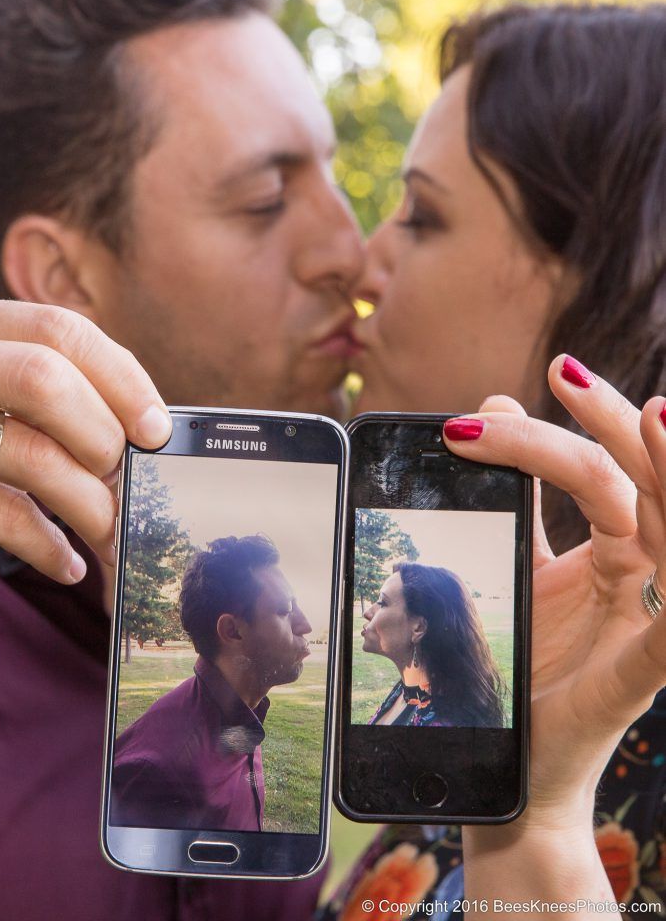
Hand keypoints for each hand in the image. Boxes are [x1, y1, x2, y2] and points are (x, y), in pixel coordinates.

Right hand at [0, 299, 170, 592]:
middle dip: (103, 438)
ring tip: (107, 530)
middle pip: (47, 381)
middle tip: (122, 480)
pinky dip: (45, 546)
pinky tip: (66, 563)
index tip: (156, 429)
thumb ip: (51, 391)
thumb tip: (146, 431)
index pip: (59, 331)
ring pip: (29, 453)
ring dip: (88, 503)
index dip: (122, 380)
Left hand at [443, 354, 665, 816]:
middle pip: (636, 482)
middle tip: (562, 369)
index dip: (553, 430)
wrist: (516, 763)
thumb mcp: (519, 565)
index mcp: (611, 550)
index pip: (598, 469)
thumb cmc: (525, 668)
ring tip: (659, 414)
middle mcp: (638, 576)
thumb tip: (495, 403)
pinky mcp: (640, 672)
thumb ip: (516, 495)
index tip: (485, 408)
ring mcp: (645, 620)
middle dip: (607, 421)